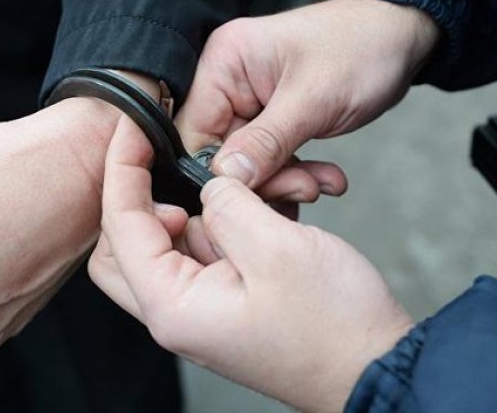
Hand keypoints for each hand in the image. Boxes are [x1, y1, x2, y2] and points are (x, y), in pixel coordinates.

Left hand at [89, 117, 412, 412]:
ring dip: (203, 210)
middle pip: (127, 244)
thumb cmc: (334, 327)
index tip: (133, 130)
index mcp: (174, 306)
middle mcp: (178, 311)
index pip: (121, 227)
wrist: (375, 367)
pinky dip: (226, 224)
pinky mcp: (225, 300)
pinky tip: (263, 216)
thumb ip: (229, 203)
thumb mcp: (277, 247)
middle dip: (143, 198)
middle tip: (172, 166)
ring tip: (254, 197)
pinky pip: (207, 251)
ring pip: (171, 243)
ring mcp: (201, 307)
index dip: (122, 170)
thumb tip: (208, 184)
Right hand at [176, 0, 438, 197]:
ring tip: (321, 183)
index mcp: (223, 63)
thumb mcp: (313, 100)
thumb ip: (266, 143)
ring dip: (285, 181)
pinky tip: (325, 179)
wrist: (402, 36)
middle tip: (302, 189)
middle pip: (219, 154)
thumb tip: (227, 180)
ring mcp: (248, 102)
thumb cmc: (362, 46)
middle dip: (263, 180)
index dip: (216, 172)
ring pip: (246, 164)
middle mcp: (227, 82)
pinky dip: (296, 175)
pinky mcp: (269, 120)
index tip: (253, 195)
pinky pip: (269, 160)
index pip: (194, 134)